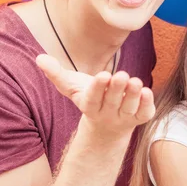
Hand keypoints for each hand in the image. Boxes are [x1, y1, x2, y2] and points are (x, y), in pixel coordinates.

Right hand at [36, 54, 154, 136]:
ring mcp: (124, 117)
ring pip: (129, 108)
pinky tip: (147, 91)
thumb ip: (56, 73)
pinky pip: (144, 113)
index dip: (98, 88)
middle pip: (112, 103)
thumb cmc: (88, 98)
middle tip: (121, 75)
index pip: (93, 99)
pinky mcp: (139, 117)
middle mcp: (107, 113)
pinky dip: (146, 104)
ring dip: (132, 95)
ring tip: (135, 81)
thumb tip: (39, 58)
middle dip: (117, 89)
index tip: (103, 75)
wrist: (107, 127)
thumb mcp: (71, 86)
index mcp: (89, 105)